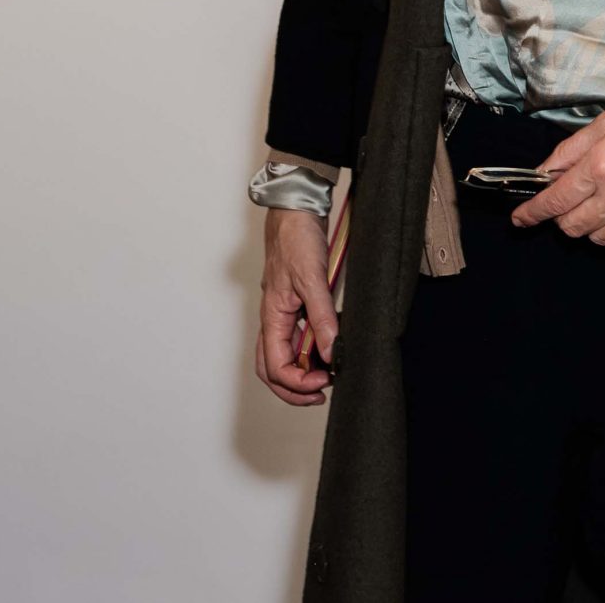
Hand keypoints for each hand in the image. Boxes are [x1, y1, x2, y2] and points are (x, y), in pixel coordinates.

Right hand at [256, 197, 342, 405]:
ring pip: (283, 354)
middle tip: (321, 395)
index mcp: (272, 317)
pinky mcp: (296, 301)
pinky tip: (329, 347)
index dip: (298, 383)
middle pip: (272, 368)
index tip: (324, 383)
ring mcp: (284, 311)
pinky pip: (297, 335)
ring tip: (327, 376)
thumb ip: (322, 318)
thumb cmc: (297, 239)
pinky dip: (310, 349)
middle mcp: (274, 318)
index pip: (275, 366)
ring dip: (301, 372)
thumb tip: (331, 355)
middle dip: (293, 388)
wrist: (296, 209)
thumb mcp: (313, 280)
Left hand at [509, 75, 604, 244]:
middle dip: (560, 218)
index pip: (555, 202)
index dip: (532, 213)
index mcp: (602, 166)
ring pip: (597, 239)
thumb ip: (570, 151)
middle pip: (572, 227)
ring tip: (595, 203)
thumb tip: (544, 173)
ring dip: (587, 226)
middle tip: (564, 201)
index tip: (520, 219)